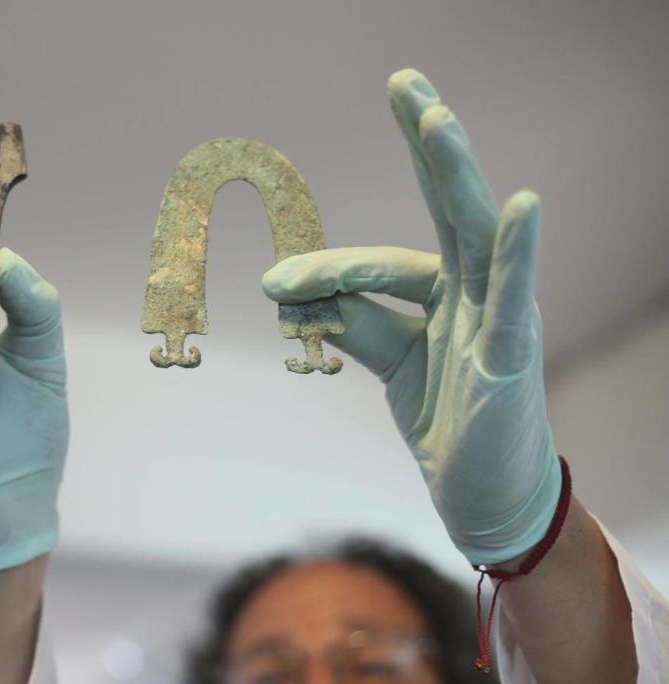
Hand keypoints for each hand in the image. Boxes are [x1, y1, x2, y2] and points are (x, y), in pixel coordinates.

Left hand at [262, 69, 560, 565]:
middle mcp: (478, 290)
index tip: (273, 288)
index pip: (380, 262)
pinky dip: (519, 249)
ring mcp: (501, 315)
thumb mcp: (390, 360)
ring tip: (436, 118)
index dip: (327, 268)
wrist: (482, 491)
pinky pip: (514, 295)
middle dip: (427, 145)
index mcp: (447, 291)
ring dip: (456, 174)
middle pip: (449, 206)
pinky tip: (520, 203)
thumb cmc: (447, 416)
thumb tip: (292, 293)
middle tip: (404, 82)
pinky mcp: (513, 353)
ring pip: (476, 234)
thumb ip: (350, 321)